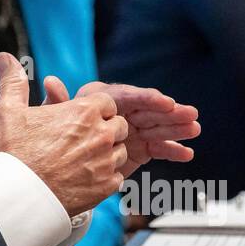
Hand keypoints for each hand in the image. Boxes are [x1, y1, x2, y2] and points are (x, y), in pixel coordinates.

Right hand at [0, 52, 129, 216]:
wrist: (19, 196)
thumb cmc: (14, 152)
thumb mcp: (9, 110)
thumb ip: (12, 81)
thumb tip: (3, 57)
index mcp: (84, 111)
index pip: (107, 102)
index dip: (95, 109)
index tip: (80, 119)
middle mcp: (101, 134)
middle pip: (119, 125)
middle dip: (106, 130)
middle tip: (81, 140)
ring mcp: (107, 161)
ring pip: (121, 152)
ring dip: (107, 154)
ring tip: (81, 160)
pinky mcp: (107, 186)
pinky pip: (117, 177)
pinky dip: (105, 177)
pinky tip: (84, 179)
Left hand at [44, 78, 198, 179]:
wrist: (61, 164)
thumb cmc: (56, 134)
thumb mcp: (54, 119)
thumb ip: (58, 103)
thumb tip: (51, 81)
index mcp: (101, 98)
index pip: (127, 96)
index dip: (148, 99)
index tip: (166, 102)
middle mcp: (120, 111)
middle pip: (148, 110)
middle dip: (170, 113)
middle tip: (190, 115)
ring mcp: (131, 130)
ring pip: (157, 128)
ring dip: (176, 129)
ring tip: (194, 130)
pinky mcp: (139, 148)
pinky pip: (157, 148)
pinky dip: (171, 151)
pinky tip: (186, 154)